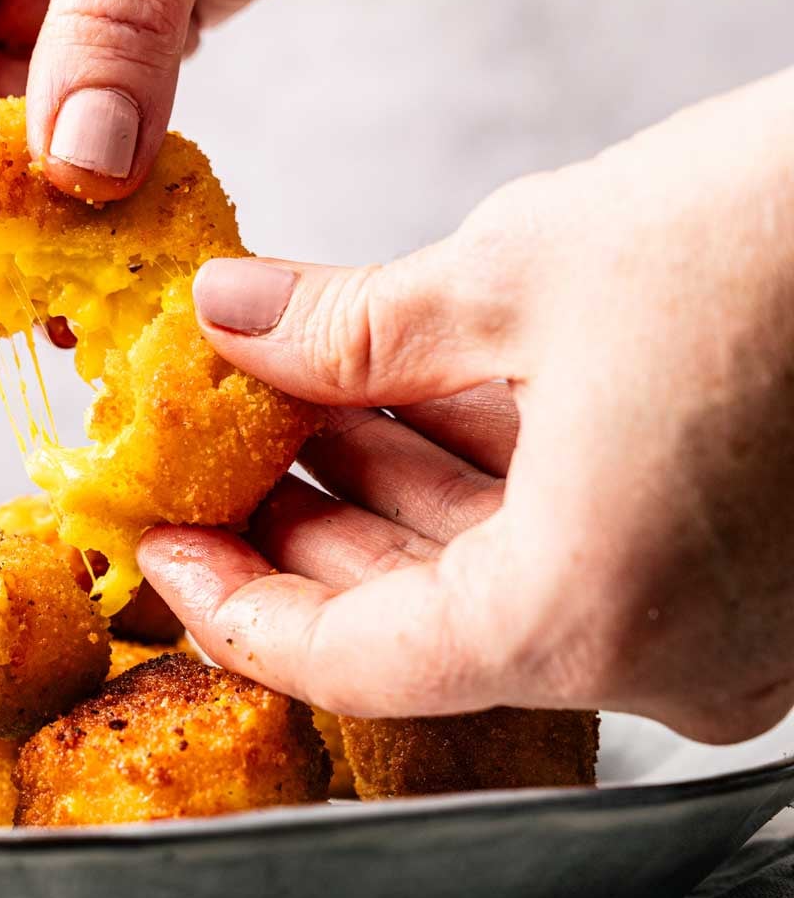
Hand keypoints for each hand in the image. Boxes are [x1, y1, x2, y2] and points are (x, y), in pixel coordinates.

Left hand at [140, 71, 793, 743]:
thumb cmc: (785, 235)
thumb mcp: (519, 274)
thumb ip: (349, 327)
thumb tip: (234, 321)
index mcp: (586, 618)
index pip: (353, 662)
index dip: (236, 602)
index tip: (165, 546)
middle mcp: (667, 662)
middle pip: (429, 625)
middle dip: (314, 531)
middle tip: (223, 459)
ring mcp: (729, 631)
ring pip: (513, 584)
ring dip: (402, 497)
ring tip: (302, 408)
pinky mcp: (766, 578)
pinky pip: (594, 553)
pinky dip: (501, 487)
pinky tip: (420, 400)